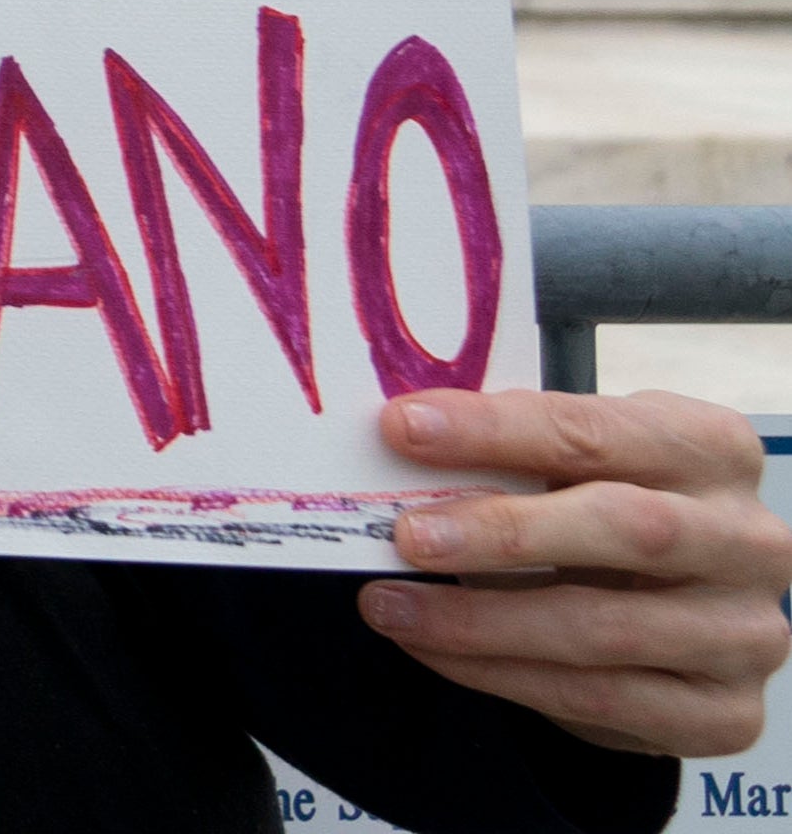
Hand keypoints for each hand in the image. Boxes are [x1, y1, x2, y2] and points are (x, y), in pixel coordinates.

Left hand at [365, 387, 791, 759]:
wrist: (675, 608)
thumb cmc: (609, 506)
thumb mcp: (576, 462)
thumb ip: (513, 452)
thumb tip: (401, 443)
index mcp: (713, 450)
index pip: (599, 432)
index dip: (498, 430)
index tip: (404, 428)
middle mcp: (750, 542)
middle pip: (627, 530)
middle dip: (504, 532)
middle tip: (407, 535)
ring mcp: (746, 634)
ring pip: (606, 630)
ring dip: (481, 621)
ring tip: (391, 605)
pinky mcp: (725, 713)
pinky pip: (599, 699)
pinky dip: (501, 675)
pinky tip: (435, 650)